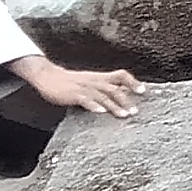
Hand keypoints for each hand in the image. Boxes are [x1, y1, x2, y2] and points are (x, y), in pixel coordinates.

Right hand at [18, 57, 141, 119]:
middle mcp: (94, 81)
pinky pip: (85, 99)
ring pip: (102, 96)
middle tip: (135, 112)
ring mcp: (83, 87)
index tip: (143, 91)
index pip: (121, 75)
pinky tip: (100, 112)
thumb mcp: (90, 82)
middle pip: (114, 89)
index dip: (133, 82)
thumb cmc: (70, 82)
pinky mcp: (73, 94)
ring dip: (114, 106)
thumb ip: (104, 87)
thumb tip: (122, 94)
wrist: (47, 76)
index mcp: (100, 77)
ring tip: (124, 115)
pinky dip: (93, 105)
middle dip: (126, 100)